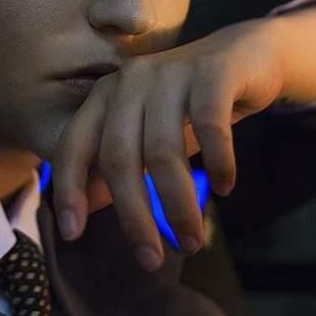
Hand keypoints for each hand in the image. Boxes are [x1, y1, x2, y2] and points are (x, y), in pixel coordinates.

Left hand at [51, 17, 285, 270]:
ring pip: (163, 149)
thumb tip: (88, 206)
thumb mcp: (150, 133)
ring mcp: (170, 71)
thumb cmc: (189, 102)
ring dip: (177, 203)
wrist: (245, 56)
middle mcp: (131, 79)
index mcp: (107, 94)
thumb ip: (120, 163)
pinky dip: (217, 163)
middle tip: (151, 259)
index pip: (76, 142)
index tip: (72, 233)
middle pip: (119, 155)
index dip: (69, 187)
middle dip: (133, 214)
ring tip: (192, 239)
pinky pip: (209, 126)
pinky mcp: (212, 72)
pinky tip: (224, 187)